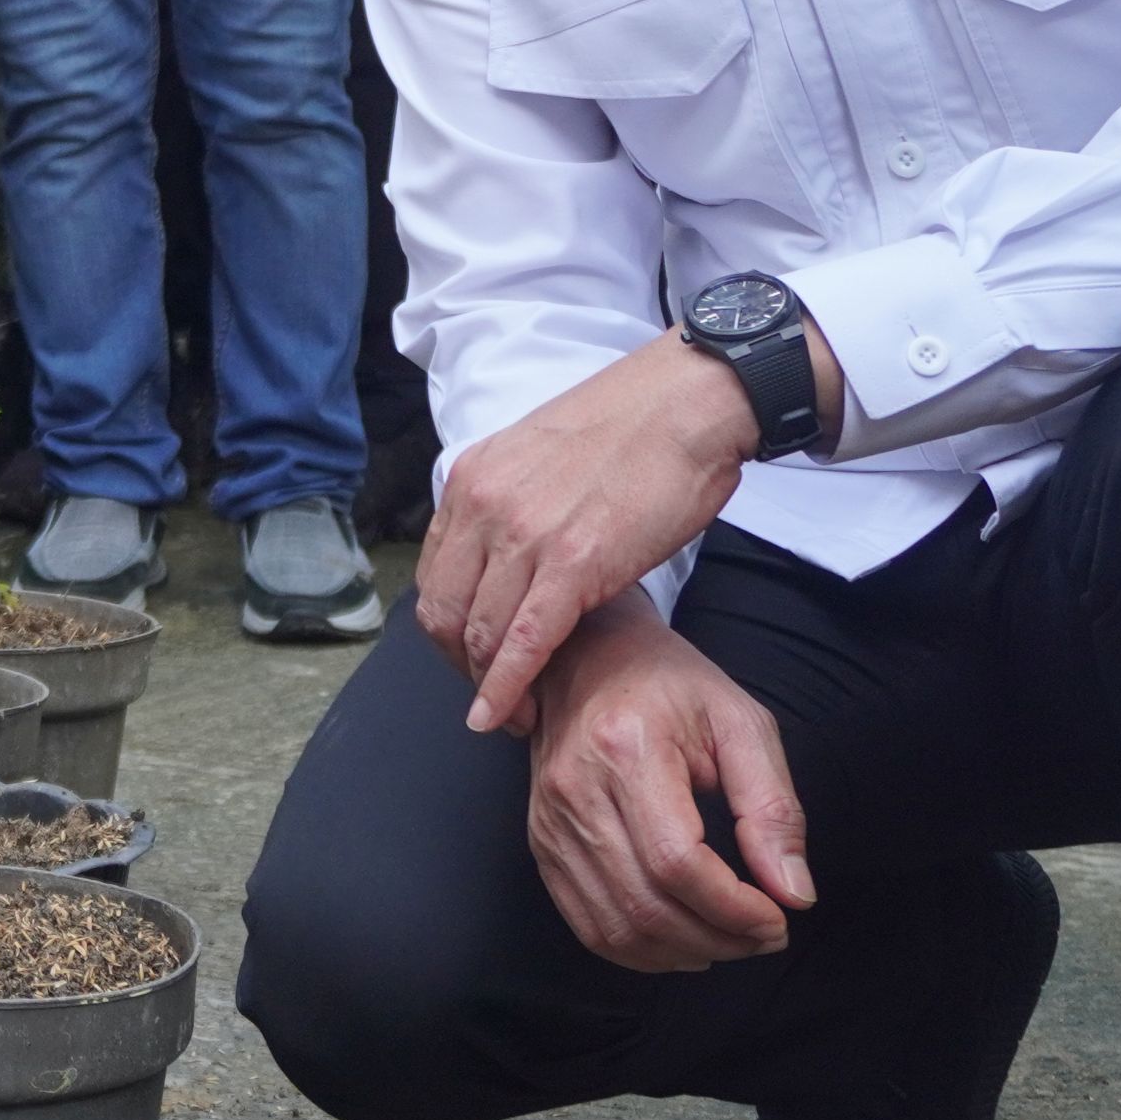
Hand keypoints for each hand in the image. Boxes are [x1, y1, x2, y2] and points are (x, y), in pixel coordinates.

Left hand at [419, 332, 767, 733]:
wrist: (687, 403)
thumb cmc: (631, 429)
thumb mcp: (539, 456)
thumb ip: (510, 503)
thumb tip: (509, 552)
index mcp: (471, 479)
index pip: (433, 574)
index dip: (448, 629)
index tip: (470, 658)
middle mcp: (482, 504)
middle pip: (442, 610)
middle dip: (460, 665)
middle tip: (489, 696)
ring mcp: (523, 534)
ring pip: (477, 632)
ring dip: (488, 685)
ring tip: (513, 714)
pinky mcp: (572, 563)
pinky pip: (523, 642)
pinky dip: (507, 688)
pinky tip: (505, 716)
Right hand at [526, 603, 812, 972]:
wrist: (588, 656)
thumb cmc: (670, 683)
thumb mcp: (740, 723)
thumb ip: (772, 808)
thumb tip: (792, 893)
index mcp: (625, 748)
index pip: (677, 862)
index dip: (735, 909)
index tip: (778, 916)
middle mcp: (574, 790)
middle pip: (646, 906)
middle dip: (720, 939)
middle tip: (765, 934)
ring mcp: (549, 821)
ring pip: (615, 928)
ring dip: (684, 954)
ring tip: (729, 938)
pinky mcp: (542, 842)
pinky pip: (587, 925)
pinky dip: (642, 951)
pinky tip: (683, 940)